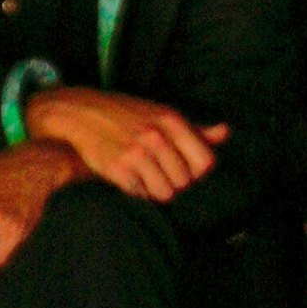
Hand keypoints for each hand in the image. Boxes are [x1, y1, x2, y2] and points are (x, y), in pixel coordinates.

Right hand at [24, 86, 227, 198]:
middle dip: (174, 180)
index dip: (197, 171)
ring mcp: (136, 153)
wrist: (81, 113)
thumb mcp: (162, 114)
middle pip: (185, 181)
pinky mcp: (118, 168)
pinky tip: (129, 175)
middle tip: (158, 169)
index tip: (184, 167)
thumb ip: (195, 129)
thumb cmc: (127, 114)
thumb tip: (225, 132)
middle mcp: (156, 136)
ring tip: (144, 174)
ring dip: (156, 189)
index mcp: (172, 121)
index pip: (205, 163)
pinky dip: (137, 190)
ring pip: (165, 193)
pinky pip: (141, 194)